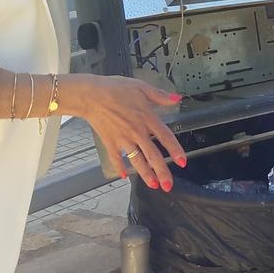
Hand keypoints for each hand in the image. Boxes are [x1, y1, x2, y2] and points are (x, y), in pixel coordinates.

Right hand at [61, 74, 186, 191]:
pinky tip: (124, 176)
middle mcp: (137, 132)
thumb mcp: (141, 87)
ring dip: (146, 174)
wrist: (91, 95)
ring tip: (153, 185)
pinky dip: (120, 168)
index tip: (182, 162)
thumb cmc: (114, 89)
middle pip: (153, 155)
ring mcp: (123, 139)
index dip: (175, 150)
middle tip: (168, 185)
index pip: (165, 137)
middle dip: (162, 172)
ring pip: (137, 160)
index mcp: (147, 118)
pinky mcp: (110, 142)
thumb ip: (160, 95)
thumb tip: (177, 98)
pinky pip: (116, 159)